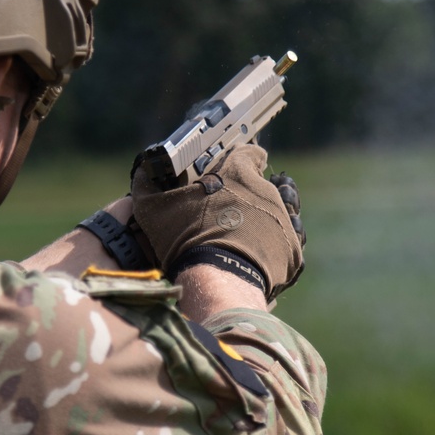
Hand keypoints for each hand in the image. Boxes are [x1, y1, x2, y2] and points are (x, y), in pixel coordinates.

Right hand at [131, 144, 303, 301]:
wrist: (217, 281)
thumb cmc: (185, 239)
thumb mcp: (153, 208)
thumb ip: (146, 183)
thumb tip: (143, 171)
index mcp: (237, 173)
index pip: (249, 152)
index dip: (241, 160)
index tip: (231, 171)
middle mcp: (267, 191)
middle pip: (263, 185)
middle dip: (247, 196)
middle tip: (226, 215)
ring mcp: (283, 221)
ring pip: (277, 213)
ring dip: (262, 220)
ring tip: (242, 238)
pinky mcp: (291, 250)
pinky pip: (283, 244)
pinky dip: (270, 249)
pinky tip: (253, 259)